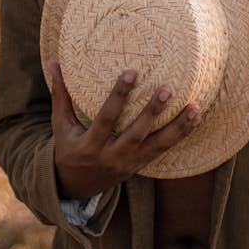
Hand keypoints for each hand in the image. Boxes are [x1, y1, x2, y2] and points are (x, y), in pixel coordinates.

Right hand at [48, 62, 200, 199]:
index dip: (119, 96)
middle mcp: (112, 157)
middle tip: (167, 89)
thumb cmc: (69, 148)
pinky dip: (181, 134)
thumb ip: (60, 94)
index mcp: (90, 146)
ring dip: (178, 127)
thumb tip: (53, 61)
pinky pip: (165, 150)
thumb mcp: (60, 125)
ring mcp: (130, 163)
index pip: (107, 118)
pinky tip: (196, 117)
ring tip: (195, 108)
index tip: (131, 72)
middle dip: (152, 113)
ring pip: (157, 146)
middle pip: (136, 134)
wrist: (77, 188)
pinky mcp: (142, 165)